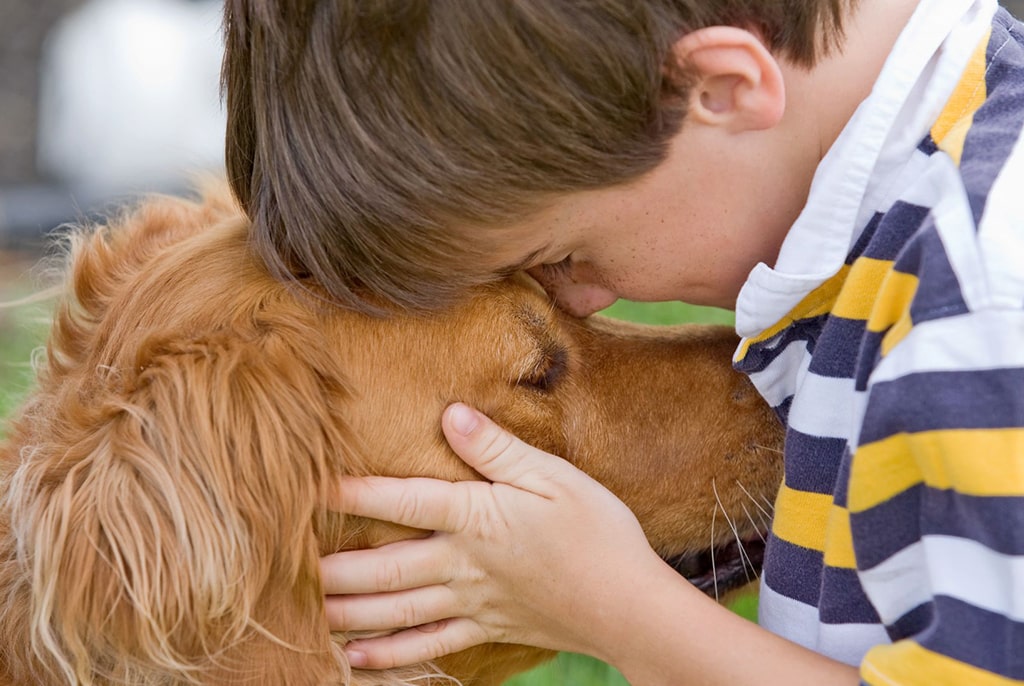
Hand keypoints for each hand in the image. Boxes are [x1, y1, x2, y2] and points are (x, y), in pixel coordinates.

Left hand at [319, 402, 668, 669]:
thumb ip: (497, 449)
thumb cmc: (598, 532)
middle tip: (284, 565)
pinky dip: (388, 655)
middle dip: (331, 567)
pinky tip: (354, 658)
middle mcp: (463, 563)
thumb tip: (449, 413)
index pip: (401, 499)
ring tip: (305, 612)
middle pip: (383, 567)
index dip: (353, 489)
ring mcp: (472, 602)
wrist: (629, 605)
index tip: (307, 483)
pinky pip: (428, 646)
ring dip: (347, 612)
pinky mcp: (486, 628)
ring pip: (395, 610)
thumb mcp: (553, 476)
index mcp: (476, 516)